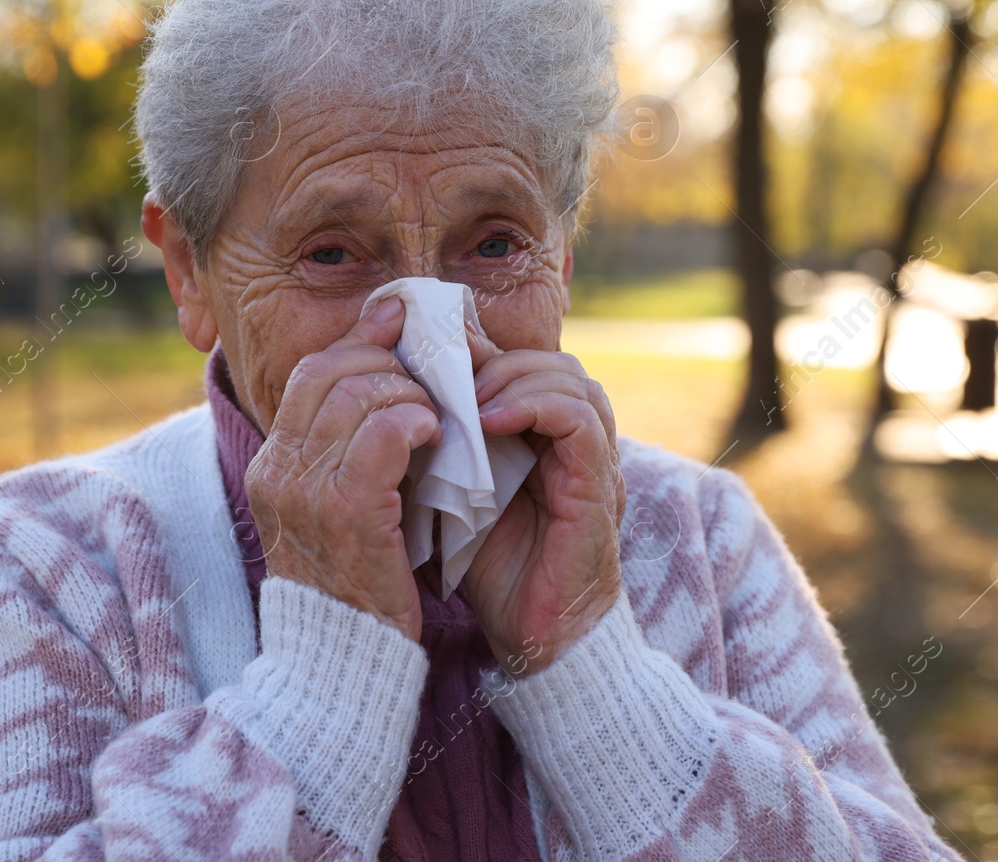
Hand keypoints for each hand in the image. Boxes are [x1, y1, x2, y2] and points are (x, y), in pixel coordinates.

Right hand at [247, 297, 439, 639]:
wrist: (342, 666)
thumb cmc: (357, 584)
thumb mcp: (339, 509)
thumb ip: (351, 450)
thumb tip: (388, 381)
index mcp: (273, 465)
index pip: (313, 373)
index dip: (361, 339)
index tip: (402, 322)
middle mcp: (278, 471)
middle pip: (333, 371)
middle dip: (391, 357)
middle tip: (437, 367)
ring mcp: (306, 491)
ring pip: (360, 393)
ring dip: (411, 391)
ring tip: (439, 413)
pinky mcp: (347, 513)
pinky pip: (382, 433)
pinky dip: (414, 421)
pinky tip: (436, 435)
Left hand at [459, 330, 624, 676]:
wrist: (538, 642)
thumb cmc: (494, 572)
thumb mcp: (455, 494)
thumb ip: (441, 445)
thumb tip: (398, 396)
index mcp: (546, 442)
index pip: (525, 365)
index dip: (479, 354)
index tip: (428, 361)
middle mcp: (578, 445)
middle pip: (550, 362)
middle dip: (494, 362)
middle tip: (445, 384)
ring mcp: (594, 463)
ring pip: (570, 378)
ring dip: (511, 378)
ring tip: (466, 403)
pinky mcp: (599, 486)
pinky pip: (579, 419)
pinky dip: (535, 405)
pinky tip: (489, 422)